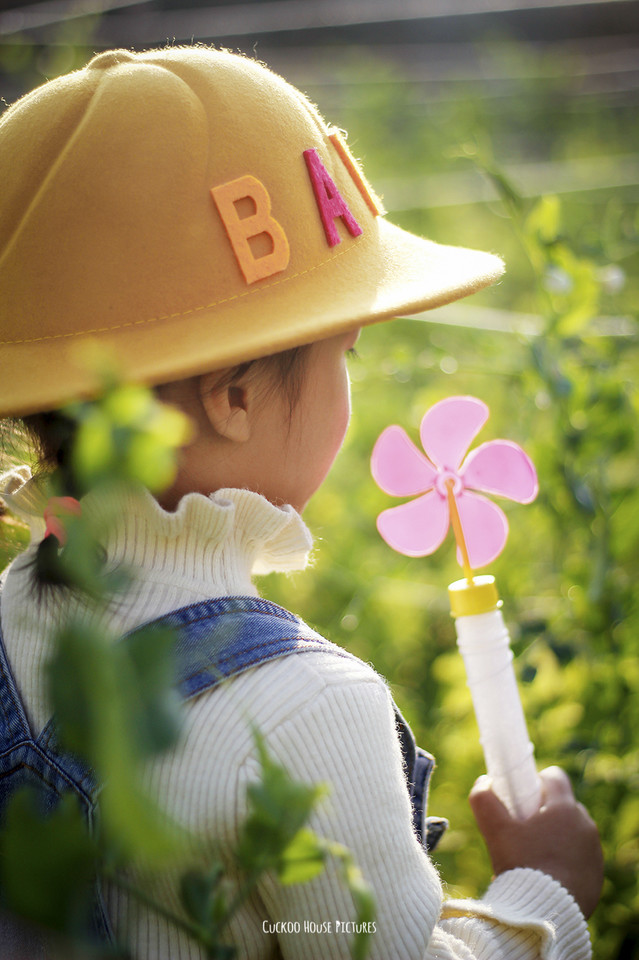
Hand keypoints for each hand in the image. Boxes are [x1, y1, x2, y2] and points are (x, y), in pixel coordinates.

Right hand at [469, 766, 603, 917]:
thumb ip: (483, 800)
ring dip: (554, 838)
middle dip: (543, 813)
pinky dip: (563, 860)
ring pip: (571, 832)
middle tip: (521, 831)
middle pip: (563, 805)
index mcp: (565, 808)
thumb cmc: (522, 866)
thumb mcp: (495, 830)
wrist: (547, 914)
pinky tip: (544, 876)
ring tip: (530, 857)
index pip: (554, 777)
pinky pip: (578, 858)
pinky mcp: (596, 875)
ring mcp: (594, 852)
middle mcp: (586, 825)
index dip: (535, 781)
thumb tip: (482, 782)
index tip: (521, 798)